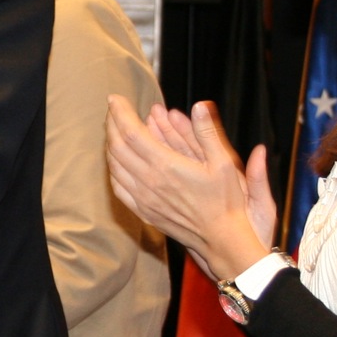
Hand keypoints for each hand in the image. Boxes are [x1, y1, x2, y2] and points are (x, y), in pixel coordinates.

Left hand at [105, 96, 274, 280]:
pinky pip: (118, 187)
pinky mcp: (143, 211)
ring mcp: (143, 198)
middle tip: (113, 109)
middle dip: (112, 123)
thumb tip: (200, 106)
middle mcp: (149, 182)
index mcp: (166, 166)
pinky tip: (117, 160)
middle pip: (117, 146)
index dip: (120, 112)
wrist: (221, 238)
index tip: (115, 98)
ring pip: (114, 166)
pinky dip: (113, 168)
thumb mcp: (223, 163)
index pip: (132, 132)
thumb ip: (208, 132)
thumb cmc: (225, 200)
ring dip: (110, 144)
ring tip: (114, 129)